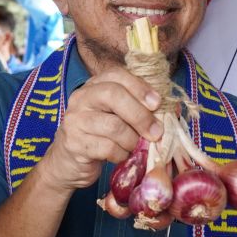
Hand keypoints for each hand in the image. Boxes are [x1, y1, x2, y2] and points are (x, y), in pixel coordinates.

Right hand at [36, 67, 162, 193]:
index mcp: (93, 86)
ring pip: (114, 126)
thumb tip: (168, 109)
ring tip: (134, 147)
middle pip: (113, 95)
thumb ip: (136, 108)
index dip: (139, 87)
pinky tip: (120, 156)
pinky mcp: (74, 143)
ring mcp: (75, 121)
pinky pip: (108, 148)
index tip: (156, 103)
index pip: (116, 75)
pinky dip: (121, 154)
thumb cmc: (99, 135)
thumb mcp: (115, 115)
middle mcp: (81, 98)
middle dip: (140, 115)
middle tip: (155, 132)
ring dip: (132, 140)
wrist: (68, 161)